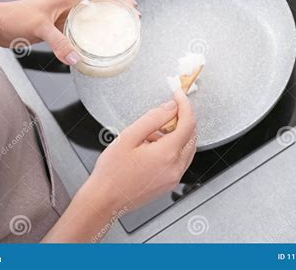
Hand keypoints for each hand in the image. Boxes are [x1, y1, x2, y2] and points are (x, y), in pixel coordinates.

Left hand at [0, 0, 137, 64]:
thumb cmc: (12, 17)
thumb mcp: (38, 28)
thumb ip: (58, 43)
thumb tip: (75, 58)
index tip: (130, 4)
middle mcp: (66, 5)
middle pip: (98, 1)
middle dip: (117, 8)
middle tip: (130, 19)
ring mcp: (62, 16)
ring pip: (90, 15)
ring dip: (105, 21)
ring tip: (118, 31)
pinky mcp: (57, 27)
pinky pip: (79, 30)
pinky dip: (90, 35)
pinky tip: (93, 46)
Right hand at [42, 89, 196, 242]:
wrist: (104, 200)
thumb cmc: (111, 172)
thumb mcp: (129, 137)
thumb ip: (153, 119)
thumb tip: (171, 107)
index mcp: (167, 153)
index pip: (188, 123)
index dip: (185, 104)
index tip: (179, 94)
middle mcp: (175, 167)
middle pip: (191, 135)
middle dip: (181, 119)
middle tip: (164, 110)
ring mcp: (174, 177)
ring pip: (187, 148)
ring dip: (176, 134)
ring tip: (150, 133)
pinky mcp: (169, 183)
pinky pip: (179, 160)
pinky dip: (172, 148)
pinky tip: (151, 147)